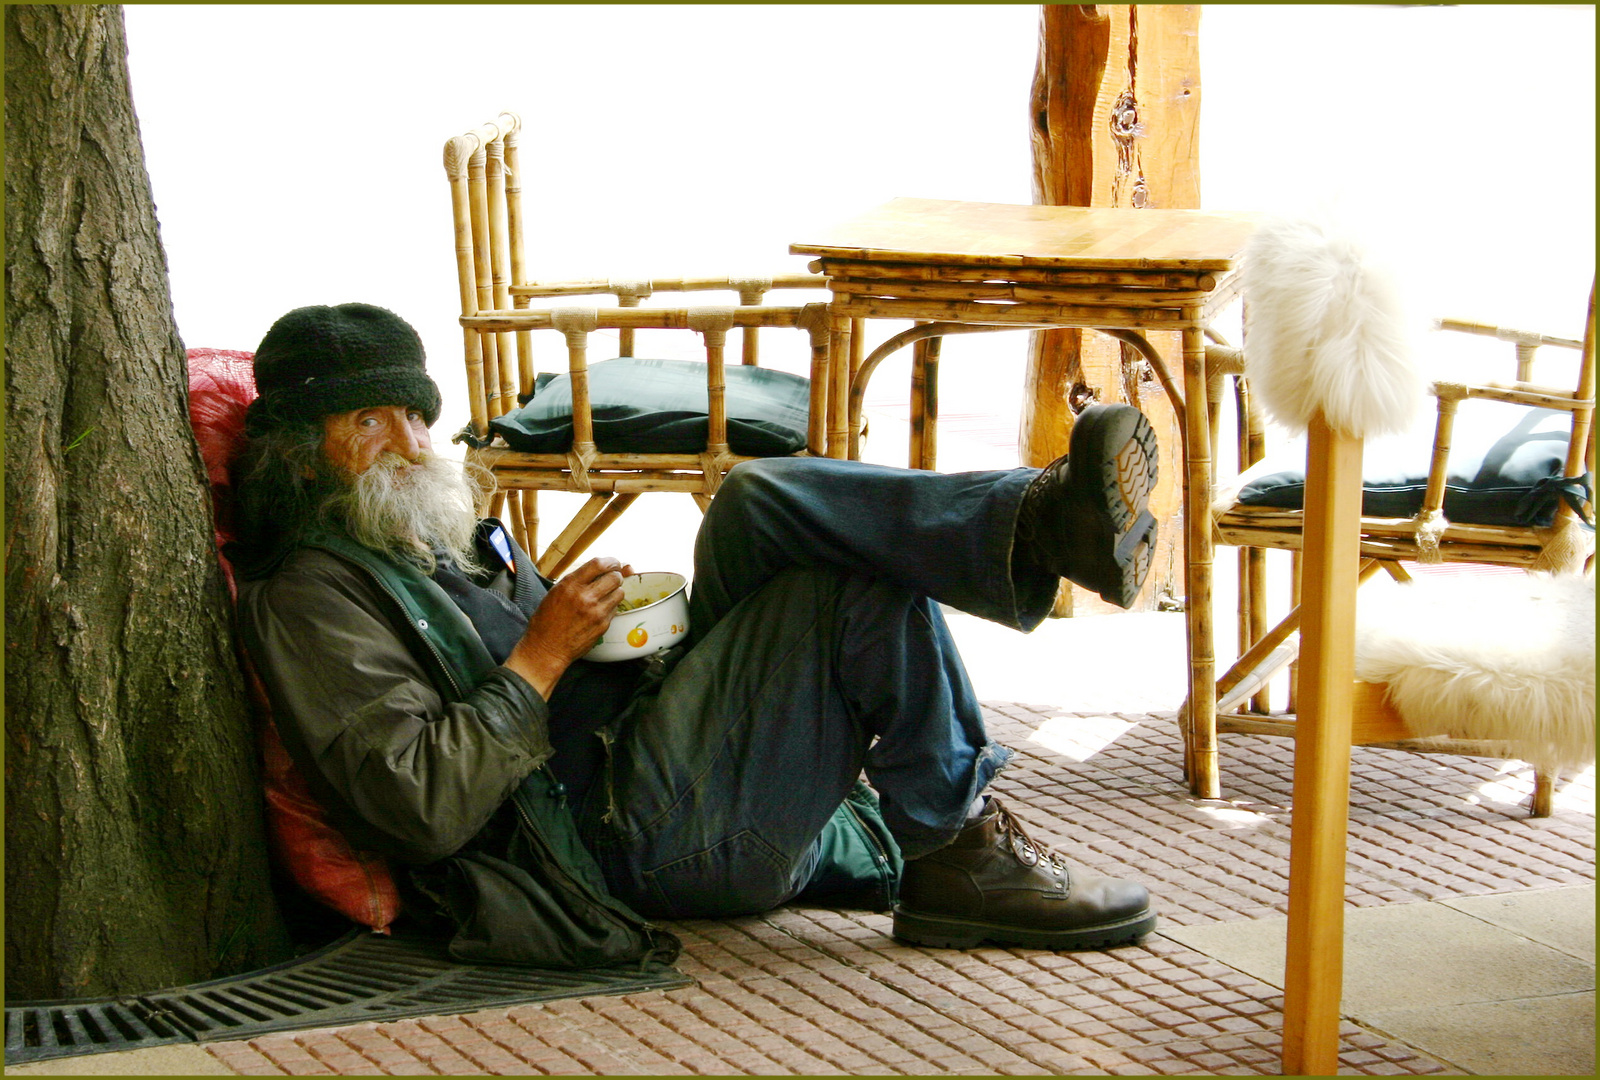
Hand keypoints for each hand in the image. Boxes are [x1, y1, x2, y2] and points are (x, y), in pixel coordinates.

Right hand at [504, 556, 632, 697]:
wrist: (547, 648)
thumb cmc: (548, 619)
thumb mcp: (556, 592)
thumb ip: (579, 579)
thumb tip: (602, 567)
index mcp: (570, 585)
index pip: (599, 564)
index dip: (611, 561)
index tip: (613, 564)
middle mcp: (585, 597)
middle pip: (615, 577)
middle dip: (615, 576)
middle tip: (610, 579)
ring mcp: (596, 612)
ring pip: (619, 592)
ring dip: (614, 591)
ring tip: (604, 595)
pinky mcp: (603, 625)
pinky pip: (615, 608)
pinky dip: (610, 606)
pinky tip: (599, 610)